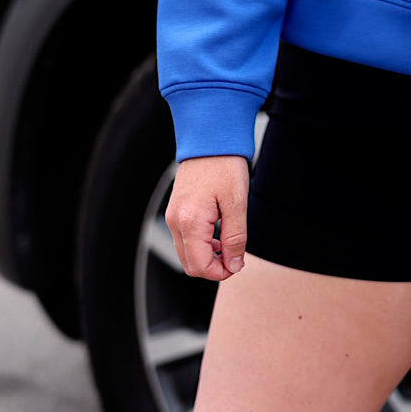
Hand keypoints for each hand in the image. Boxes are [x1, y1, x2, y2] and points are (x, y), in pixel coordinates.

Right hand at [165, 154, 250, 279]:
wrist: (209, 139)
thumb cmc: (224, 165)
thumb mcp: (237, 202)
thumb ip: (235, 237)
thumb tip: (234, 265)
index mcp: (190, 221)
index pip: (199, 267)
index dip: (220, 273)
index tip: (237, 264)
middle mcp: (175, 222)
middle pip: (190, 265)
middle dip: (213, 267)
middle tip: (235, 256)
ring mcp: (173, 216)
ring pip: (186, 254)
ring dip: (207, 257)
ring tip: (228, 244)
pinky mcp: (175, 211)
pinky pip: (184, 239)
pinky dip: (200, 245)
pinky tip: (218, 234)